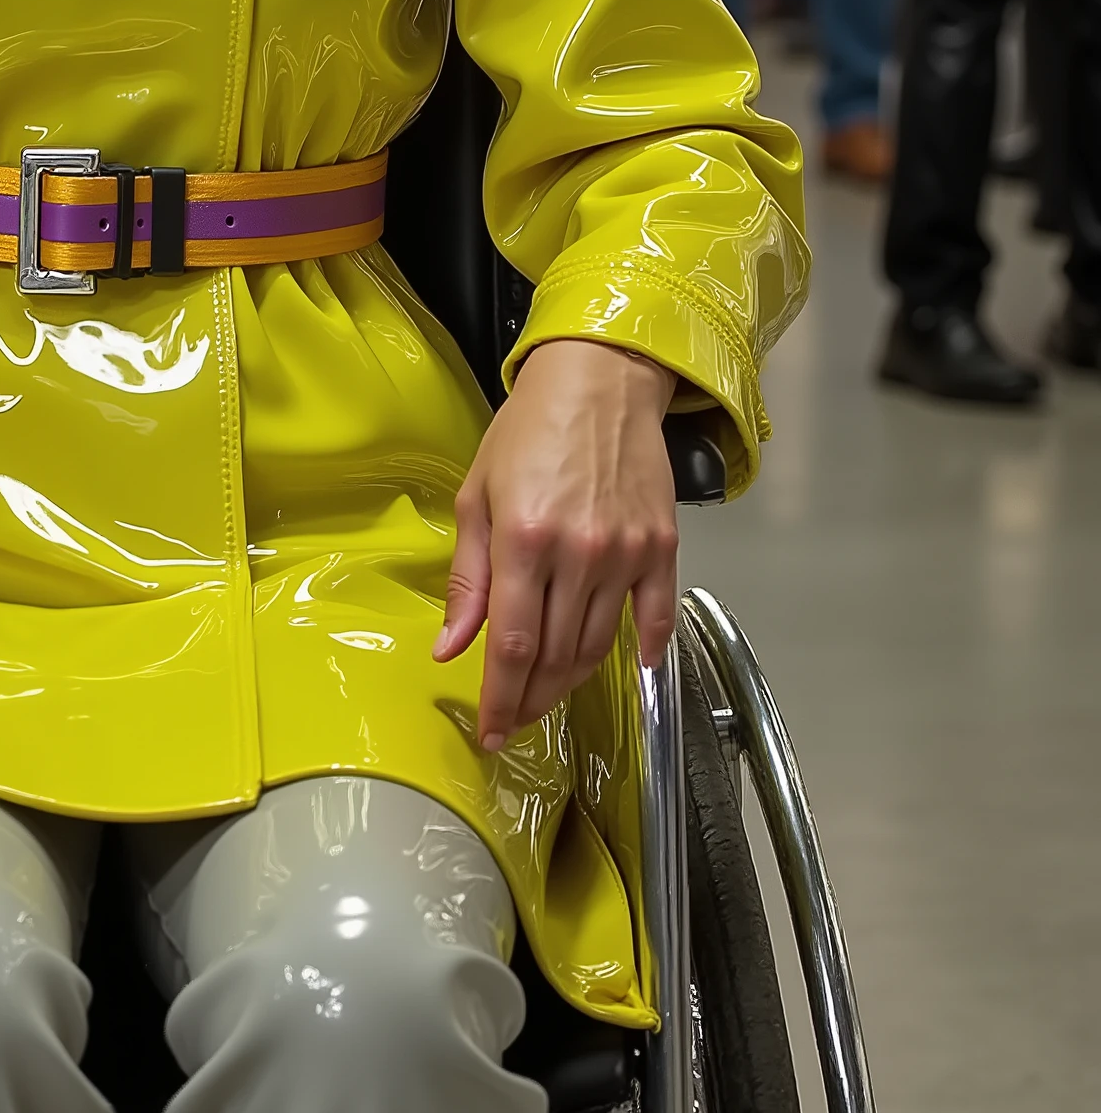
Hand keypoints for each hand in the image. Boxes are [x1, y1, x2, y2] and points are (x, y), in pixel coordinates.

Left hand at [435, 339, 678, 748]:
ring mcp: (626, 553)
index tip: (491, 732)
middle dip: (531, 698)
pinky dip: (646, 651)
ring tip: (549, 693)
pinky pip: (657, 616)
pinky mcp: (662, 546)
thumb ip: (467, 577)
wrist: (600, 380)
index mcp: (523, 539)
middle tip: (514, 719)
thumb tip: (450, 648)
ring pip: (599, 645)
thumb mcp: (478, 494)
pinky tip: (631, 669)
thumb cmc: (529, 430)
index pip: (510, 644)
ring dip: (572, 680)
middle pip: (555, 655)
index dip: (500, 698)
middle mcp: (578, 553)